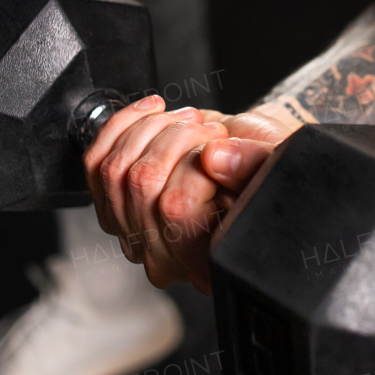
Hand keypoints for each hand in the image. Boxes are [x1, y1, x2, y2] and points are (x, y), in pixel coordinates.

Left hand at [83, 95, 293, 293]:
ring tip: (186, 121)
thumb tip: (213, 158)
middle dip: (176, 136)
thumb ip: (254, 164)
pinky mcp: (113, 207)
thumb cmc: (267, 173)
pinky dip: (121, 125)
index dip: (195, 163)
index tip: (219, 147)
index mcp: (208, 261)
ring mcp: (134, 234)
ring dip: (151, 128)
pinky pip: (96, 163)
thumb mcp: (278, 166)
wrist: (251, 167)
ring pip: (115, 169)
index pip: (176, 207)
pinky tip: (150, 113)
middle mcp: (167, 257)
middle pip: (141, 183)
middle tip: (207, 131)